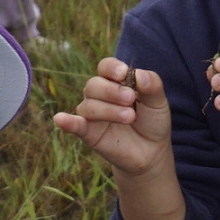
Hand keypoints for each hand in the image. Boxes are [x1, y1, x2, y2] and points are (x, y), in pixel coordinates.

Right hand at [51, 57, 173, 177]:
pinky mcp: (88, 133)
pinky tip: (60, 119)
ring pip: (88, 105)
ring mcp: (92, 114)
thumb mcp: (159, 103)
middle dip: (111, 91)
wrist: (151, 152)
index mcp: (116, 82)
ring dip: (107, 109)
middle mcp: (100, 95)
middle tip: (130, 99)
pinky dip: (67, 122)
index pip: (106, 67)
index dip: (111, 68)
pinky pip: (74, 125)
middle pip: (94, 84)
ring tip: (129, 117)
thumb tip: (140, 74)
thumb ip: (152, 86)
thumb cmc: (152, 122)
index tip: (122, 73)